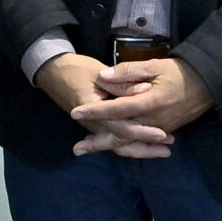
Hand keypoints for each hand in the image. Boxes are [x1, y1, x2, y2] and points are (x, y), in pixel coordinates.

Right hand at [34, 52, 163, 156]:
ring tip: (163, 151)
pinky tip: (146, 147)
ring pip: (118, 145)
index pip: (120, 126)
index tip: (161, 134)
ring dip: (140, 149)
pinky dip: (131, 144)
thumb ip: (122, 84)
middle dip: (145, 147)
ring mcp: (94, 127)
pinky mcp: (97, 125)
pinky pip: (115, 140)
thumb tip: (144, 90)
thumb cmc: (77, 69)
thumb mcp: (99, 73)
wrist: (54, 72)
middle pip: (121, 142)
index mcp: (94, 111)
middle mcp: (94, 124)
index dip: (142, 131)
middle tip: (167, 148)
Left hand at [69, 55, 212, 157]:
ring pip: (129, 141)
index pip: (117, 109)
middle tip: (77, 148)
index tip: (76, 111)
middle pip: (120, 134)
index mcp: (150, 102)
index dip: (96, 111)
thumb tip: (104, 76)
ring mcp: (159, 128)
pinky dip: (124, 145)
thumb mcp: (155, 65)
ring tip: (87, 148)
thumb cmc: (180, 72)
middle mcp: (153, 121)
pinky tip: (110, 145)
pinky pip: (140, 141)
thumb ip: (129, 71)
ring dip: (108, 146)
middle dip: (97, 141)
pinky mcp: (164, 131)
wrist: (209, 85)